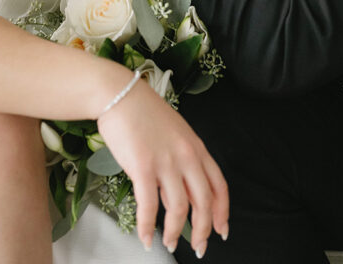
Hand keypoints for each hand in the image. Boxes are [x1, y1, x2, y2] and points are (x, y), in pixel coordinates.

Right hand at [97, 75, 228, 256]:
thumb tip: (175, 198)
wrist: (119, 94)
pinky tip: (145, 238)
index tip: (222, 230)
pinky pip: (149, 206)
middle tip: (200, 248)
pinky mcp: (143, 167)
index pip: (219, 185)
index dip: (222, 212)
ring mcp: (166, 161)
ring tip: (170, 244)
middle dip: (203, 230)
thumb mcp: (173, 134)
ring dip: (176, 233)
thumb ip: (179, 164)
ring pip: (179, 209)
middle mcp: (186, 156)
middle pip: (204, 202)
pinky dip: (147, 227)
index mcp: (196, 147)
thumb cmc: (143, 112)